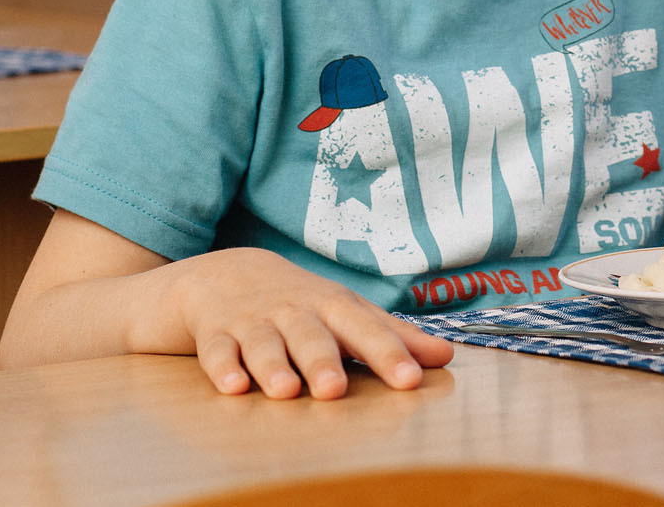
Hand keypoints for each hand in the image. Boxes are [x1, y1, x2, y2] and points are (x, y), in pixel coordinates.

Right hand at [170, 248, 454, 398]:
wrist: (225, 273)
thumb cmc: (300, 302)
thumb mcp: (346, 312)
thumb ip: (393, 336)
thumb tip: (446, 356)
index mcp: (333, 307)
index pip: (365, 329)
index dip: (388, 353)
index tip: (411, 379)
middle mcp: (295, 312)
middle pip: (312, 337)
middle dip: (323, 362)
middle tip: (335, 390)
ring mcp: (253, 322)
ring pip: (264, 344)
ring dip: (273, 366)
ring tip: (285, 391)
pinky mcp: (216, 333)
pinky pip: (217, 351)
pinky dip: (222, 367)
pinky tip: (232, 386)